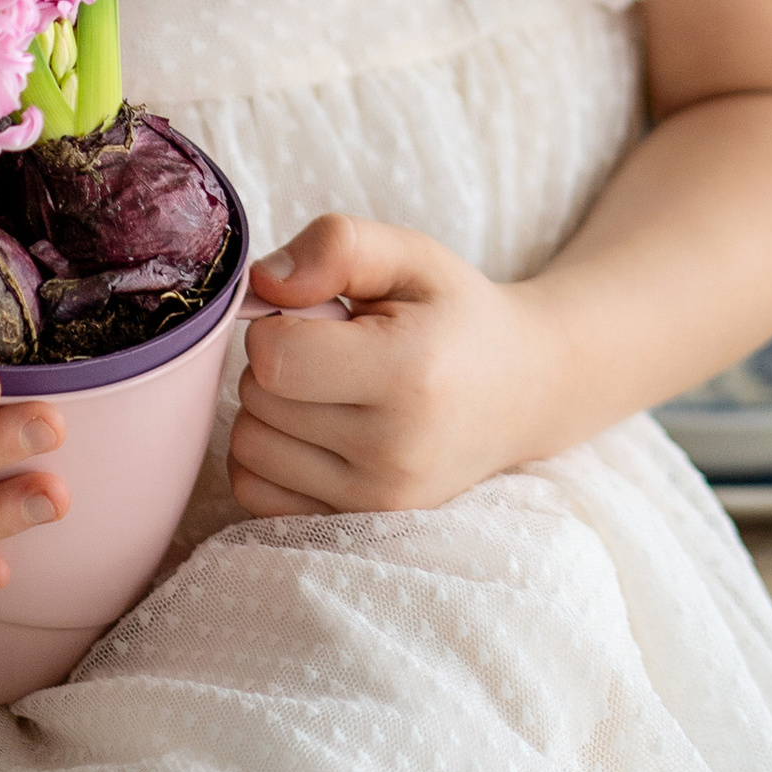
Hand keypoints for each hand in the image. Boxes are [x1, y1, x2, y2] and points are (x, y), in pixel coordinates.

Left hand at [228, 215, 556, 517]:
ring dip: (268, 412)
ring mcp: (379, 500)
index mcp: (408, 373)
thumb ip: (335, 245)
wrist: (523, 391)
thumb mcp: (410, 254)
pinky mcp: (363, 526)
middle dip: (276, 364)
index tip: (316, 316)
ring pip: (249, 450)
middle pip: (258, 401)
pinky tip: (309, 431)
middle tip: (330, 351)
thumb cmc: (455, 314)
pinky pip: (258, 496)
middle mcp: (395, 451)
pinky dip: (266, 459)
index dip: (276, 323)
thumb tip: (262, 285)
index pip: (275, 356)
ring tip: (325, 390)